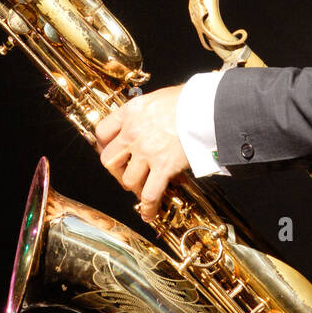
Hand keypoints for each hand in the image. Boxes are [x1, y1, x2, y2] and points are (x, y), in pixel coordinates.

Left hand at [95, 85, 188, 222]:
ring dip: (134, 186)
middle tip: (126, 173)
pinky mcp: (164, 166)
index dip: (104, 146)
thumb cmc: (191, 99)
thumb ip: (147, 113)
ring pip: (128, 179)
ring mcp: (147, 151)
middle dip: (116, 170)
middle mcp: (134, 132)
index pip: (103, 132)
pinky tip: (149, 213)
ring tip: (143, 188)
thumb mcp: (160, 98)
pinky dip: (149, 207)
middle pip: (109, 159)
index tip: (111, 151)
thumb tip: (150, 122)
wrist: (209, 107)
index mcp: (131, 112)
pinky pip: (150, 194)